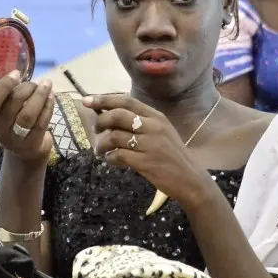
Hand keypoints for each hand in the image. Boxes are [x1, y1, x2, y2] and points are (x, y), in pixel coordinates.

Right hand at [0, 70, 54, 163]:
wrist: (25, 149)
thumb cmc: (12, 121)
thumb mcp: (1, 107)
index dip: (4, 86)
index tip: (17, 73)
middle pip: (13, 105)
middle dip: (26, 88)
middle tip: (35, 82)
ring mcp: (16, 139)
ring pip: (28, 114)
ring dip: (40, 95)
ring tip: (47, 84)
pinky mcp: (33, 143)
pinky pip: (42, 122)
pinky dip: (48, 106)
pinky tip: (51, 96)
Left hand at [83, 94, 206, 204]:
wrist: (189, 178)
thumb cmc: (172, 154)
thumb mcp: (162, 132)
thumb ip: (141, 122)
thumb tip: (111, 116)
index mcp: (157, 116)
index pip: (126, 101)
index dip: (104, 99)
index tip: (87, 101)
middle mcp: (153, 126)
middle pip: (117, 115)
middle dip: (100, 121)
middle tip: (96, 130)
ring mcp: (149, 144)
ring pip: (114, 136)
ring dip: (102, 144)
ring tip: (101, 151)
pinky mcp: (145, 162)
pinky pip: (118, 155)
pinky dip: (110, 157)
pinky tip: (111, 160)